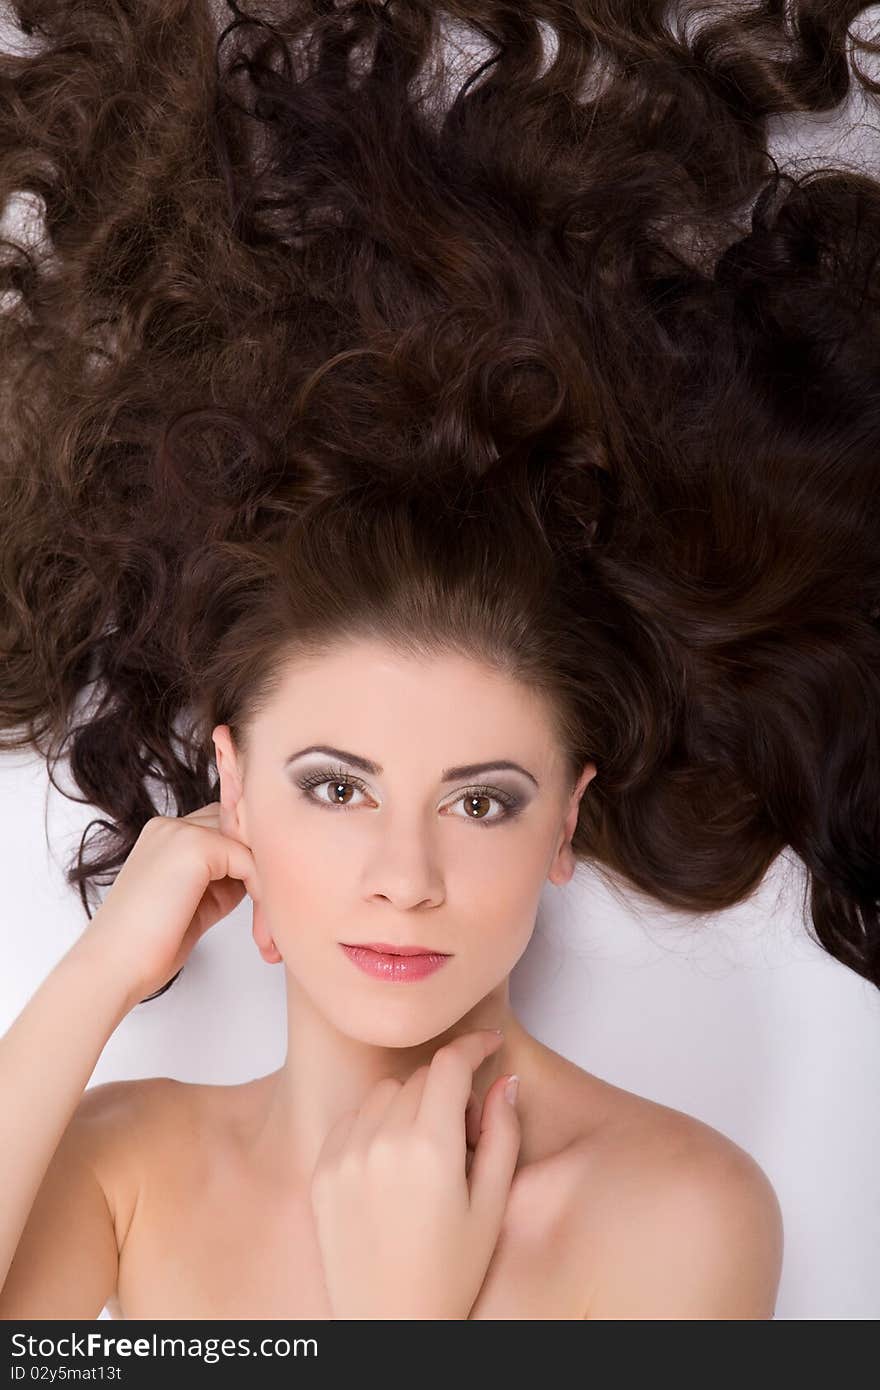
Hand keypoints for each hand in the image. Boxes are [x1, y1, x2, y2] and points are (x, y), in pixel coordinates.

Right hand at [79, 802, 256, 1007]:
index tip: (263, 906)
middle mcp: (170, 825)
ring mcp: (181, 831)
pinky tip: (261, 930)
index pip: (225, 827)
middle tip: (272, 919)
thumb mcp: (194, 902)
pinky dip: (263, 895)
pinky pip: (250, 861)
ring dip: (267, 883)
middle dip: (262, 868)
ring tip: (269, 930)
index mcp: (164, 835)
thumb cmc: (147, 946)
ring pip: (249, 844)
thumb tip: (259, 872)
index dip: (248, 860)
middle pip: (241, 829)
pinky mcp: (195, 847)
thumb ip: (222, 879)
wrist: (113, 967)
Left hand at [309, 1029, 520, 1319]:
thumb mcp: (492, 1206)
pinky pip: (351, 1118)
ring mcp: (345, 1154)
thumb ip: (503, 1134)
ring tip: (424, 1149)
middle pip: (419, 1078)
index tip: (486, 1044)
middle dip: (446, 1088)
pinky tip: (391, 1159)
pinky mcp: (322, 1170)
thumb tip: (505, 1081)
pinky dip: (373, 1123)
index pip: (449, 1064)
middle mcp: (382, 1141)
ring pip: (383, 1092)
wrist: (390, 1325)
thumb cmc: (449, 1274)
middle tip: (463, 1129)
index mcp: (429, 1147)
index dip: (472, 1044)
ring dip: (408, 1102)